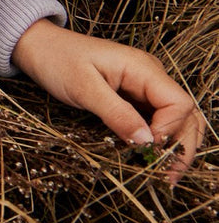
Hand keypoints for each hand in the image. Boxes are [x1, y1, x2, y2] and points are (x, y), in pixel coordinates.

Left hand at [12, 19, 204, 184]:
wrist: (37, 45)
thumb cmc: (56, 59)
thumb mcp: (83, 87)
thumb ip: (116, 113)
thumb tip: (148, 142)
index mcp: (143, 68)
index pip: (179, 103)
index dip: (170, 130)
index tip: (148, 149)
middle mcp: (151, 76)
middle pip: (186, 115)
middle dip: (181, 147)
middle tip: (167, 178)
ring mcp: (143, 86)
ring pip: (176, 120)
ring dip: (175, 146)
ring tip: (164, 174)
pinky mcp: (133, 96)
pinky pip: (156, 119)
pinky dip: (158, 140)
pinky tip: (149, 157)